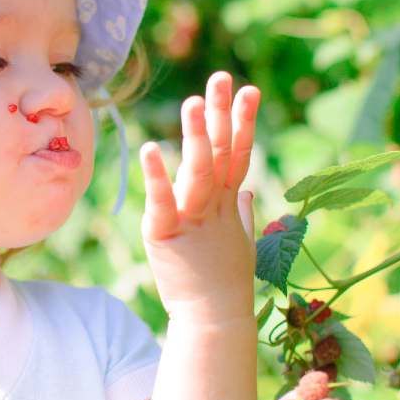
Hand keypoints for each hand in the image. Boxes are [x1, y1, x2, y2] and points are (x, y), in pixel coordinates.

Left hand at [139, 71, 260, 326]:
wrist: (215, 322)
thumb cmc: (225, 284)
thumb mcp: (238, 243)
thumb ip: (243, 213)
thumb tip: (249, 189)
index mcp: (229, 204)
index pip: (238, 153)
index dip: (243, 121)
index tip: (248, 89)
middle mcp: (215, 206)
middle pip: (220, 152)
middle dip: (222, 114)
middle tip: (222, 78)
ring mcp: (193, 219)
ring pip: (197, 170)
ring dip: (196, 135)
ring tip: (193, 101)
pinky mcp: (167, 235)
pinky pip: (162, 201)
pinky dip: (157, 176)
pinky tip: (150, 148)